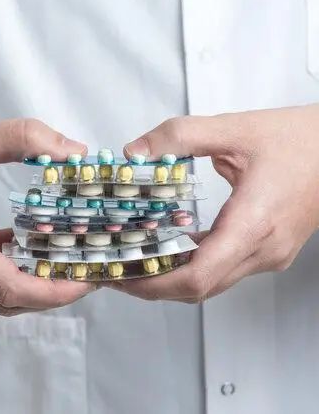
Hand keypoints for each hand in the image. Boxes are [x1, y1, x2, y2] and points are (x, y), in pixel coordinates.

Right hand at [0, 116, 96, 314]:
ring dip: (21, 283)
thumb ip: (24, 139)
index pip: (9, 288)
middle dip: (46, 294)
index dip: (53, 292)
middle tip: (81, 275)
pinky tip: (14, 243)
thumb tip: (74, 150)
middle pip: (1, 301)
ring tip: (56, 261)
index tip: (85, 283)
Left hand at [113, 105, 318, 302]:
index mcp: (254, 223)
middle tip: (114, 272)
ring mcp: (269, 254)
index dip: (153, 282)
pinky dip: (192, 265)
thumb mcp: (233, 128)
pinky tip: (168, 247)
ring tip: (132, 261)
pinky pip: (224, 269)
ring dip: (170, 277)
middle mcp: (263, 248)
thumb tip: (135, 153)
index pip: (199, 275)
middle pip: (199, 287)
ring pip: (212, 282)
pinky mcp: (270, 250)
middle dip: (151, 284)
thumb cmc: (300, 139)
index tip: (120, 276)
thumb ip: (179, 136)